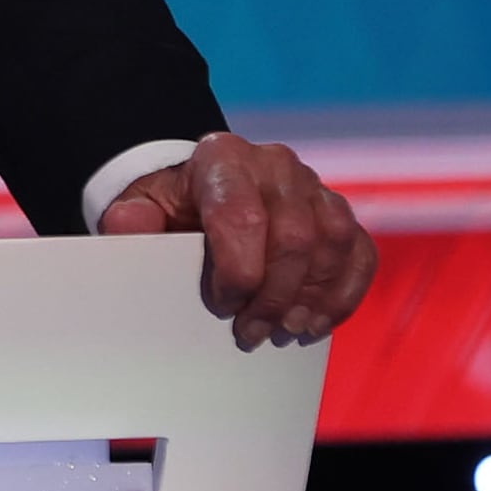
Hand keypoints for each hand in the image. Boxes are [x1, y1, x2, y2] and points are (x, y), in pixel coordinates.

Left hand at [99, 131, 376, 350]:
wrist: (201, 194)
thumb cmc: (171, 208)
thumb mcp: (140, 209)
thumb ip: (131, 219)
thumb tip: (129, 225)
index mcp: (222, 157)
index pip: (242, 216)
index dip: (237, 272)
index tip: (221, 305)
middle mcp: (275, 164)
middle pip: (294, 237)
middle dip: (274, 297)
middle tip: (250, 333)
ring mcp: (314, 186)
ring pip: (332, 245)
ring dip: (312, 299)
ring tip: (282, 331)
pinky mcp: (339, 213)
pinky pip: (360, 254)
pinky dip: (343, 296)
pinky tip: (315, 323)